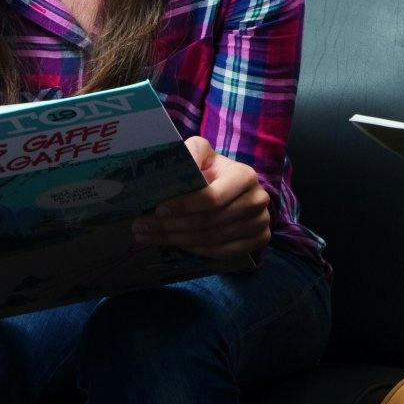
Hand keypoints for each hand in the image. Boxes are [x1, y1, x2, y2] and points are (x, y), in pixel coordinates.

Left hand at [134, 137, 271, 259]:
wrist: (238, 190)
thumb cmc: (214, 172)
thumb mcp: (203, 154)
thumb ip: (192, 151)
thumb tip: (180, 160)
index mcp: (244, 176)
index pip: (212, 198)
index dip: (184, 206)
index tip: (158, 209)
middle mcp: (258, 199)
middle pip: (209, 221)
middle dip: (171, 226)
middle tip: (142, 228)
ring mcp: (261, 221)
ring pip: (213, 239)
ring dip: (177, 240)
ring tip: (149, 236)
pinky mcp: (260, 239)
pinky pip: (223, 252)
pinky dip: (197, 250)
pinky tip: (177, 244)